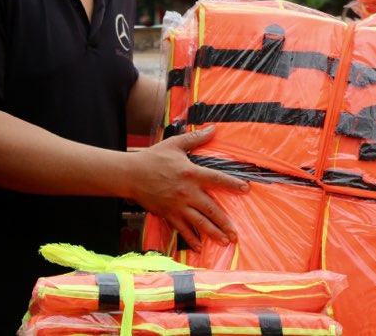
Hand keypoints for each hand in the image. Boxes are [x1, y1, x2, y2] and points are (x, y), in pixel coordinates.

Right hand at [128, 125, 247, 250]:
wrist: (130, 175)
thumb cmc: (153, 158)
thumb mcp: (174, 144)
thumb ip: (195, 138)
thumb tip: (214, 128)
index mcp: (191, 173)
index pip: (216, 179)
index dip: (232, 184)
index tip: (246, 189)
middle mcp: (187, 192)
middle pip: (210, 209)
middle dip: (225, 222)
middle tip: (236, 234)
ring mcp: (177, 206)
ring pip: (199, 222)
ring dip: (213, 233)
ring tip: (225, 242)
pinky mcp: (168, 214)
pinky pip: (182, 229)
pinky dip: (191, 239)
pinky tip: (199, 247)